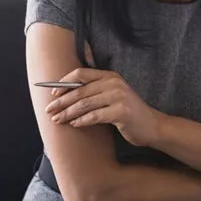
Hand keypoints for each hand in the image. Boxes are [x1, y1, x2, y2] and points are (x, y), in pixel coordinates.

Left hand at [44, 68, 162, 146]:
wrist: (152, 126)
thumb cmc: (128, 113)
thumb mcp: (113, 95)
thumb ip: (95, 91)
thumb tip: (66, 95)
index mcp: (110, 76)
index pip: (81, 74)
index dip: (64, 83)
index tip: (52, 93)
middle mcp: (114, 83)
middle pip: (80, 91)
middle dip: (61, 101)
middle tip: (49, 110)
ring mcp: (119, 97)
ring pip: (84, 104)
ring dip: (68, 113)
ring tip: (57, 120)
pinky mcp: (121, 112)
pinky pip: (95, 116)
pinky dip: (82, 121)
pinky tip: (73, 124)